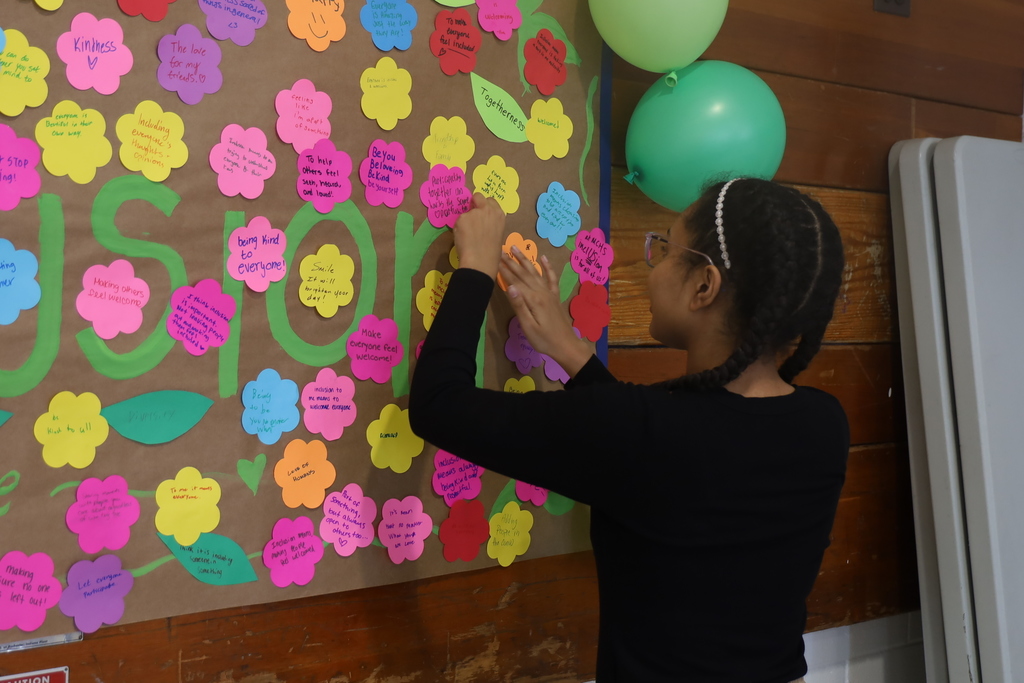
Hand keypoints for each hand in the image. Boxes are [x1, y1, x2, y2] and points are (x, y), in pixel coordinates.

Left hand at [452, 193, 505, 277]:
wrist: (481, 260)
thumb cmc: (491, 253)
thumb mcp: (496, 233)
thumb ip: (489, 223)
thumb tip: (480, 222)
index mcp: (499, 215)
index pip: (490, 201)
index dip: (484, 206)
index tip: (481, 213)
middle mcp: (487, 210)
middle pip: (478, 196)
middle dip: (474, 202)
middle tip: (471, 216)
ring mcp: (474, 213)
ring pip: (466, 213)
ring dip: (465, 220)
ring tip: (467, 236)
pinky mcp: (462, 218)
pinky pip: (458, 221)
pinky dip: (458, 228)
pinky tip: (463, 239)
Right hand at [501, 249, 592, 376]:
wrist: (566, 345)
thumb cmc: (544, 340)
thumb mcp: (528, 326)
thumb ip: (519, 306)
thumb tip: (509, 287)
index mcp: (533, 299)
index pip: (515, 281)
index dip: (504, 270)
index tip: (495, 259)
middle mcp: (542, 292)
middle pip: (524, 274)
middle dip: (511, 261)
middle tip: (501, 250)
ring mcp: (549, 293)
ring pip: (535, 272)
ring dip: (525, 260)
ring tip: (515, 248)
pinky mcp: (554, 296)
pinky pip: (551, 278)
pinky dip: (547, 267)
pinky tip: (543, 258)